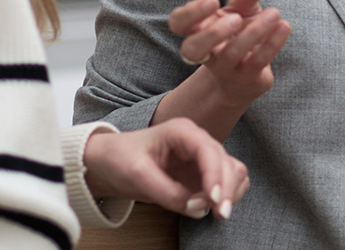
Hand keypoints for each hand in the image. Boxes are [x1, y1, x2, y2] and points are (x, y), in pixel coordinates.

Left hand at [82, 118, 248, 218]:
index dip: (216, 175)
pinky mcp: (202, 174)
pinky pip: (226, 183)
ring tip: (211, 211)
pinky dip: (225, 196)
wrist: (110, 161)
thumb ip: (166, 191)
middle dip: (226, 188)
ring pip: (233, 172)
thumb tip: (195, 209)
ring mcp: (201, 157)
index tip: (213, 200)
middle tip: (216, 214)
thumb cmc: (121, 158)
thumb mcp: (137, 174)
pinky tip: (209, 208)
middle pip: (227, 162)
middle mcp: (196, 141)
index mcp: (181, 131)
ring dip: (229, 193)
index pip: (209, 150)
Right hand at [169, 0, 290, 107]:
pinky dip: (272, 43)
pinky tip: (284, 26)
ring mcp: (225, 68)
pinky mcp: (247, 77)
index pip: (178, 23)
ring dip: (252, 34)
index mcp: (196, 30)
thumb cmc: (238, 34)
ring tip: (273, 14)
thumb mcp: (241, 11)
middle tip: (237, 18)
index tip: (214, 1)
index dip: (191, 13)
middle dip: (212, 34)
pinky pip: (257, 62)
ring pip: (230, 55)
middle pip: (192, 49)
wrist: (246, 76)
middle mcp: (205, 52)